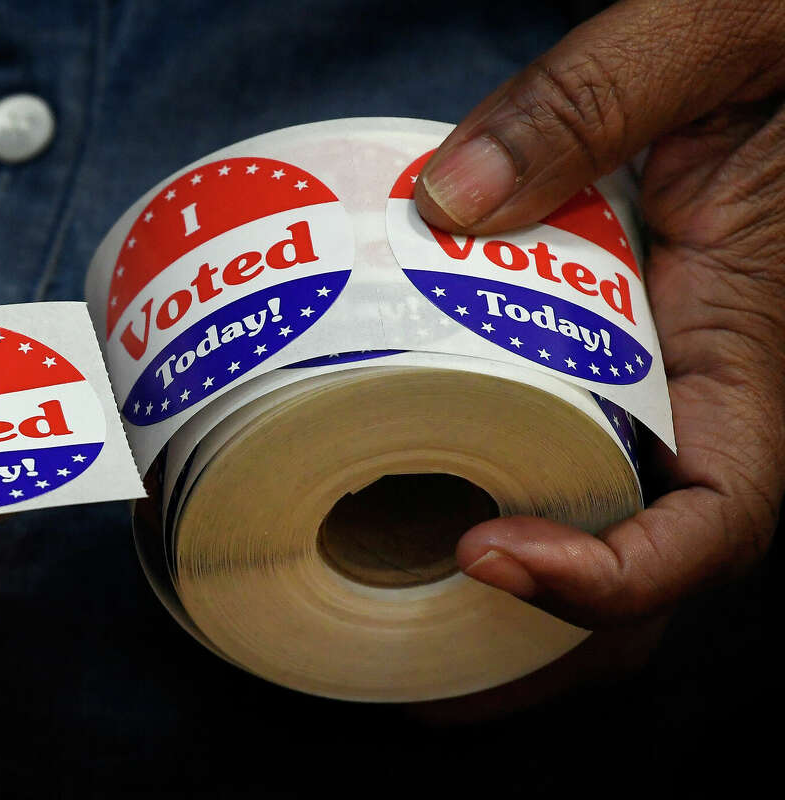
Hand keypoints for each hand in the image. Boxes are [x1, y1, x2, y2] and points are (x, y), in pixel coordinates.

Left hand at [415, 0, 784, 631]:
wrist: (778, 22)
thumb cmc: (776, 27)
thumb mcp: (710, 37)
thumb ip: (592, 103)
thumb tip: (449, 204)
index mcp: (748, 344)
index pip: (717, 519)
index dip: (615, 575)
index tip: (489, 557)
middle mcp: (703, 392)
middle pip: (644, 573)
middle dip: (538, 647)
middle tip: (411, 675)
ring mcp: (652, 387)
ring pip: (600, 537)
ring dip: (509, 618)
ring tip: (393, 642)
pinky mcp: (605, 358)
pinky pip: (558, 461)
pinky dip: (490, 512)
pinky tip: (408, 526)